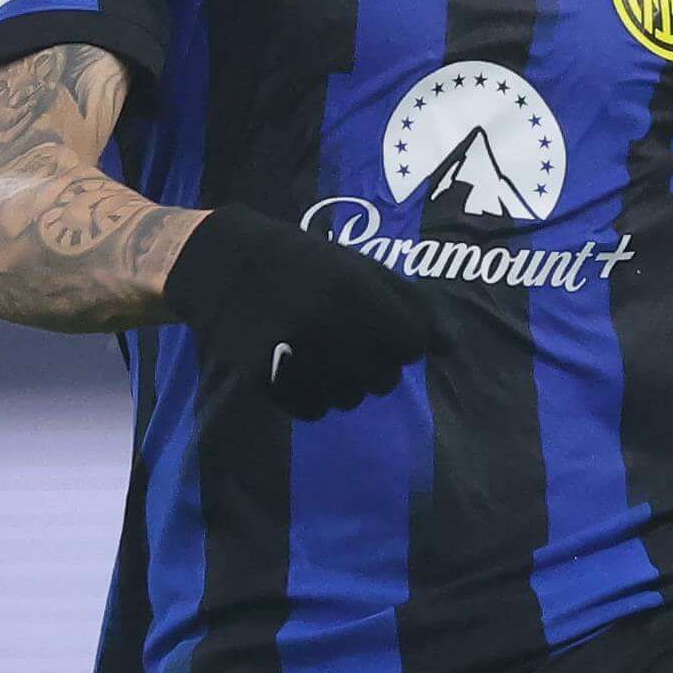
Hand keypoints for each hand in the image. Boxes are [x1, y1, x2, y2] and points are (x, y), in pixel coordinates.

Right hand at [159, 209, 453, 417]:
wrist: (221, 263)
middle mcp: (329, 323)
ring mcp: (295, 352)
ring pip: (349, 398)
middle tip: (346, 341)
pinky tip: (298, 370)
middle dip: (374, 365)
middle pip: (383, 377)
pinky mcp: (265, 379)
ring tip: (319, 354)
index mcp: (356, 290)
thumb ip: (409, 303)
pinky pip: (313, 409)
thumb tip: (451, 346)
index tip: (383, 329)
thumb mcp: (358, 267)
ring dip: (343, 384)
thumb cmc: (302, 265)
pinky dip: (312, 397)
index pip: (413, 342)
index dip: (403, 339)